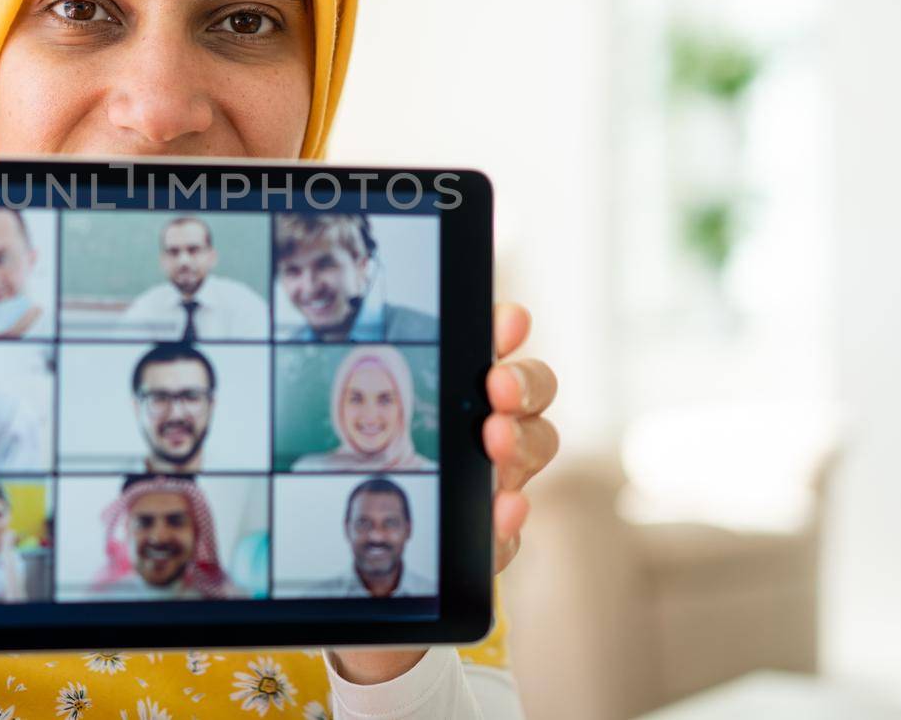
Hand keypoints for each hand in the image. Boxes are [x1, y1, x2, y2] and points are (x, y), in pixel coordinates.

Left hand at [329, 301, 557, 685]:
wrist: (375, 580)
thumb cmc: (377, 493)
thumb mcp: (368, 448)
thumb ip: (379, 415)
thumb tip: (363, 385)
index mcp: (463, 400)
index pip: (498, 351)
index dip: (508, 330)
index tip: (507, 320)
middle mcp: (493, 435)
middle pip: (534, 393)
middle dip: (523, 383)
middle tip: (497, 389)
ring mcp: (501, 485)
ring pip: (537, 447)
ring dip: (523, 441)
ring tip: (495, 444)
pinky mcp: (495, 541)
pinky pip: (512, 527)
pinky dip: (510, 517)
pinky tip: (502, 509)